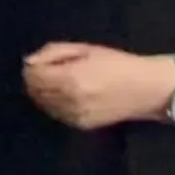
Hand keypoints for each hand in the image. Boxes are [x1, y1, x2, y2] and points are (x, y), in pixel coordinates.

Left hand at [23, 43, 174, 129]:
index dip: (31, 66)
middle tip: (46, 70)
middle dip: (35, 79)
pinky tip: (66, 95)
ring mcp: (74, 116)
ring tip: (58, 81)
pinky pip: (55, 114)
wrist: (145, 89)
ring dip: (42, 92)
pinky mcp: (81, 126)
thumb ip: (53, 52)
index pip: (33, 75)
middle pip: (34, 91)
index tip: (39, 61)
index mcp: (70, 78)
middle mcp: (69, 100)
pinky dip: (53, 104)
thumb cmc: (117, 63)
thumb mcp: (84, 49)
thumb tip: (29, 61)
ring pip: (42, 104)